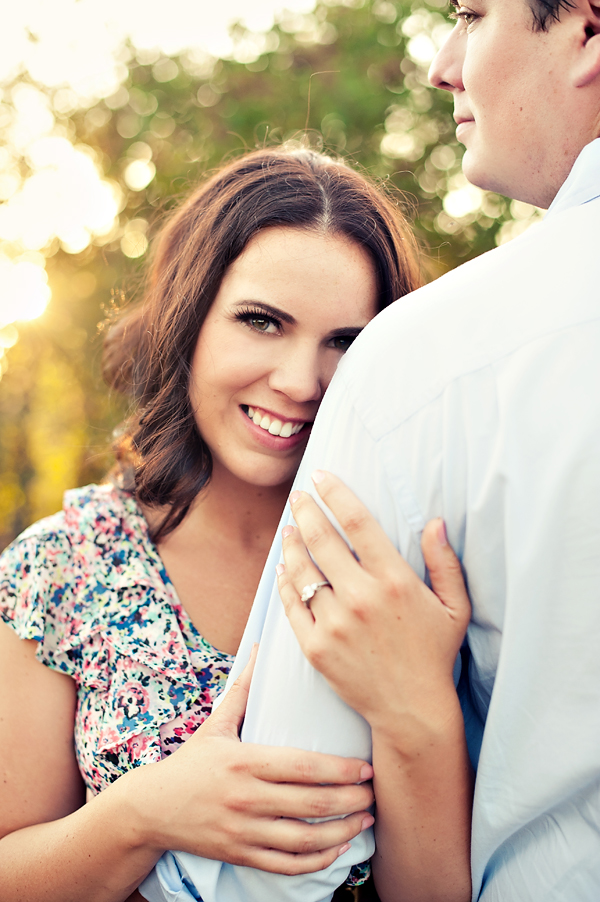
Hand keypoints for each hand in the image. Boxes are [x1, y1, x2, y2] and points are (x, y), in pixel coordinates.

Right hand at [131, 646, 374, 874]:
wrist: (152, 808)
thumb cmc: (191, 762)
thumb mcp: (216, 723)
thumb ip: (243, 688)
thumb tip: (260, 647)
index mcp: (244, 761)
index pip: (303, 767)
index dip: (340, 770)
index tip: (366, 768)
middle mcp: (246, 798)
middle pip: (311, 804)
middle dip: (351, 801)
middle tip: (375, 794)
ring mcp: (243, 831)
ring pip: (304, 840)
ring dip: (342, 833)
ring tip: (365, 820)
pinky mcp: (240, 855)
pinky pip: (286, 865)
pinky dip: (317, 861)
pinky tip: (337, 849)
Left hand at [277, 471, 470, 742]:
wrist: (411, 711)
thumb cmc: (434, 655)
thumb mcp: (454, 608)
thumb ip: (445, 563)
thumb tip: (435, 522)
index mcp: (395, 581)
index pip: (358, 522)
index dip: (336, 493)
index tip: (321, 476)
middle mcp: (361, 597)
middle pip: (323, 539)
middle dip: (306, 510)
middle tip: (299, 496)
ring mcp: (334, 623)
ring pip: (303, 570)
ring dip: (292, 543)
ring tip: (289, 528)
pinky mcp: (315, 647)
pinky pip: (293, 605)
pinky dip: (286, 583)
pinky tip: (284, 568)